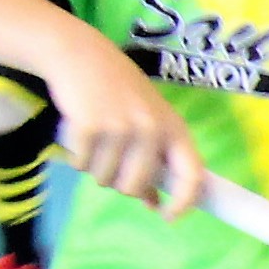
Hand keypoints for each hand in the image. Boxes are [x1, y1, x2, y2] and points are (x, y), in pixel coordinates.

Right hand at [41, 28, 198, 214]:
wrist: (79, 53)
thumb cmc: (117, 90)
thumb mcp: (147, 119)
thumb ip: (155, 158)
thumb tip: (155, 205)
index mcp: (174, 128)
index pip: (192, 176)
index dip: (183, 203)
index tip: (168, 216)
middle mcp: (152, 130)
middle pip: (135, 186)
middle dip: (119, 184)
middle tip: (110, 163)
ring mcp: (121, 128)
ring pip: (105, 179)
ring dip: (95, 169)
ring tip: (95, 141)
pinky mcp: (90, 127)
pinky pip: (81, 165)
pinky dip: (76, 158)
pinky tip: (78, 135)